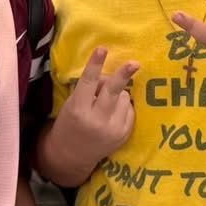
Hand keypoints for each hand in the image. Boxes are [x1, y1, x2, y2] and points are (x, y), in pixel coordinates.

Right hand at [52, 48, 138, 169]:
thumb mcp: (72, 104)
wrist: (72, 156)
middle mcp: (97, 120)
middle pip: (113, 91)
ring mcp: (113, 129)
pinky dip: (123, 107)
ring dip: (117, 94)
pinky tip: (112, 115)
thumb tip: (112, 75)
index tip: (102, 48)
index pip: (88, 82)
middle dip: (124, 75)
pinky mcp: (124, 134)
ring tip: (104, 104)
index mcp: (79, 110)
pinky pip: (130, 109)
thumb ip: (89, 90)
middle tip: (135, 63)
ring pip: (124, 97)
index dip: (95, 64)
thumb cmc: (70, 123)